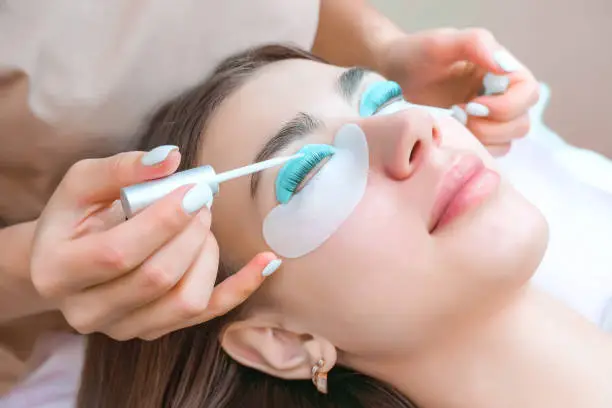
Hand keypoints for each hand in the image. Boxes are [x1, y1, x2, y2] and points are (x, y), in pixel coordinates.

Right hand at [30, 146, 279, 340]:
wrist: (64, 261)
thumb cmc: (74, 218)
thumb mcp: (82, 184)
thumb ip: (121, 169)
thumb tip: (171, 158)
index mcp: (57, 271)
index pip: (119, 253)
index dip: (164, 221)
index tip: (194, 190)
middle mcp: (87, 311)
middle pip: (157, 278)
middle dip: (191, 232)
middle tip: (202, 200)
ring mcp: (123, 328)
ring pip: (185, 300)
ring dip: (208, 254)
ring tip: (203, 224)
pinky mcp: (154, 331)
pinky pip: (206, 315)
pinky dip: (241, 288)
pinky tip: (265, 262)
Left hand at [379, 28, 539, 155]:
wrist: (394, 74)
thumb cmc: (417, 54)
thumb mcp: (442, 43)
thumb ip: (476, 44)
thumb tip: (506, 67)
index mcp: (503, 71)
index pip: (529, 94)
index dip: (507, 106)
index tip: (473, 105)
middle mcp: (502, 96)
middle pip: (521, 124)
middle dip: (491, 127)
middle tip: (458, 115)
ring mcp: (488, 120)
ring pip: (506, 143)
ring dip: (480, 140)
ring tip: (452, 123)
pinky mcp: (472, 137)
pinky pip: (486, 153)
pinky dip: (471, 149)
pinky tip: (449, 135)